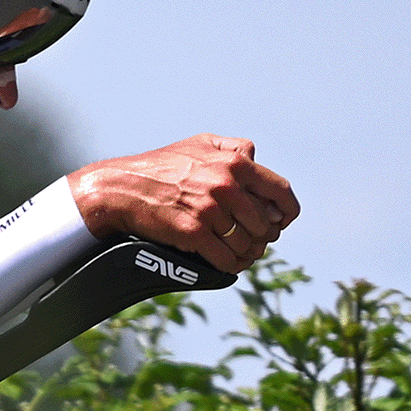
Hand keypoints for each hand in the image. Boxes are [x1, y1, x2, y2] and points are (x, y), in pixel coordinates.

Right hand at [66, 135, 298, 273]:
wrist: (122, 188)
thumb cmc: (161, 166)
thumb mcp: (199, 144)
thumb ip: (233, 147)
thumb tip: (256, 158)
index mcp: (234, 163)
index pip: (280, 191)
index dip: (287, 211)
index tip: (282, 221)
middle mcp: (225, 186)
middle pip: (265, 223)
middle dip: (263, 235)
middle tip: (255, 240)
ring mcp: (210, 211)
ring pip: (247, 244)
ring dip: (248, 253)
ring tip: (243, 254)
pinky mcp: (193, 234)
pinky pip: (226, 259)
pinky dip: (232, 266)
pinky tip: (228, 264)